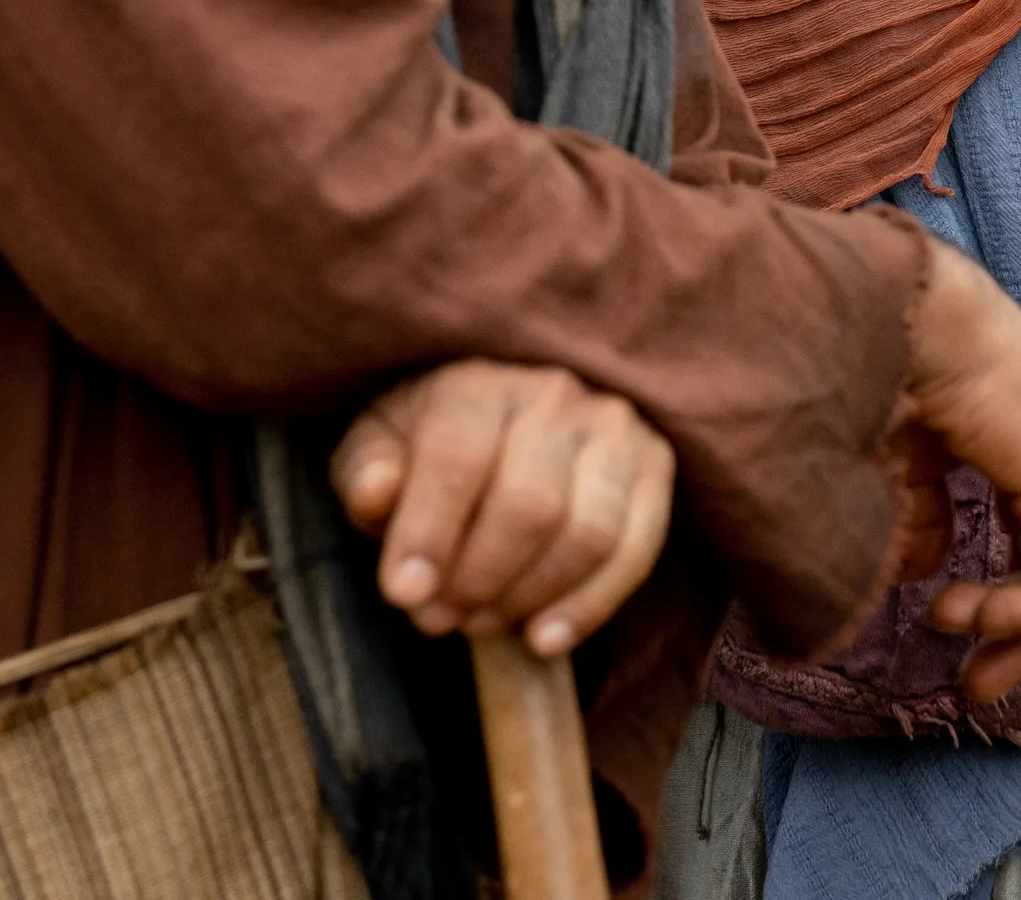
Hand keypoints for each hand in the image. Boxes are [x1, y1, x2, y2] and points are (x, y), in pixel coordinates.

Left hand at [331, 360, 674, 658]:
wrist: (506, 418)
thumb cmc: (429, 444)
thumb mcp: (378, 449)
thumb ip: (367, 473)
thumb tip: (377, 494)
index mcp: (478, 383)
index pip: (459, 458)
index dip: (429, 534)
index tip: (403, 595)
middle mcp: (555, 395)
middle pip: (530, 505)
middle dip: (478, 579)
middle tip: (439, 618)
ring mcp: (614, 428)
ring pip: (589, 532)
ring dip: (530, 597)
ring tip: (483, 621)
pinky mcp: (653, 466)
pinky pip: (637, 550)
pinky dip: (591, 606)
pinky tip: (543, 639)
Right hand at [897, 241, 1020, 700]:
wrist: (908, 313)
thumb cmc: (894, 365)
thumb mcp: (905, 458)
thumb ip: (922, 515)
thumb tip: (928, 570)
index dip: (1000, 593)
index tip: (946, 625)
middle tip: (978, 691)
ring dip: (1015, 629)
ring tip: (953, 633)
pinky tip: (970, 614)